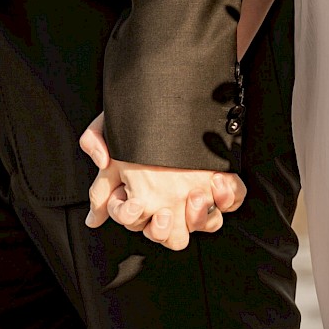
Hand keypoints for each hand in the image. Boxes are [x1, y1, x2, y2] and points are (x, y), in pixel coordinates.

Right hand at [79, 113, 246, 249]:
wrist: (173, 91)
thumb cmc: (142, 117)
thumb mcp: (110, 134)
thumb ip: (98, 171)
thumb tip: (94, 217)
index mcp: (148, 197)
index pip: (139, 223)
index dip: (134, 217)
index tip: (134, 204)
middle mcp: (176, 200)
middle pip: (174, 237)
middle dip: (167, 230)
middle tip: (166, 210)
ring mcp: (203, 193)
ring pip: (206, 224)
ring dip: (201, 216)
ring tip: (195, 195)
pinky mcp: (226, 182)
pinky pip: (233, 200)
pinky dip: (228, 195)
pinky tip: (219, 180)